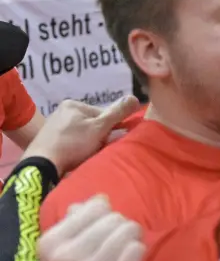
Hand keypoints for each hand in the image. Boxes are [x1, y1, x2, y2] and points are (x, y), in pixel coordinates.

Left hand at [27, 96, 141, 173]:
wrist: (42, 163)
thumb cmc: (73, 143)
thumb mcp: (99, 127)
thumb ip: (117, 113)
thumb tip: (135, 97)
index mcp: (74, 104)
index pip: (103, 114)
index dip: (112, 128)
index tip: (112, 140)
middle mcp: (62, 111)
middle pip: (92, 124)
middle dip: (100, 136)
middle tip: (100, 149)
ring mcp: (53, 126)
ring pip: (82, 134)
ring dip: (89, 144)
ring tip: (88, 155)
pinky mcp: (48, 140)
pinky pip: (71, 142)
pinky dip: (77, 149)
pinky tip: (77, 157)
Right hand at [38, 196, 145, 260]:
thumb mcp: (59, 256)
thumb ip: (75, 224)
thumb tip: (98, 199)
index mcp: (50, 244)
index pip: (94, 206)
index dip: (107, 215)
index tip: (104, 231)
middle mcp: (66, 257)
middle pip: (116, 218)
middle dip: (122, 228)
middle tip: (117, 246)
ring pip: (129, 232)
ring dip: (133, 241)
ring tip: (124, 255)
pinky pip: (137, 252)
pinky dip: (138, 256)